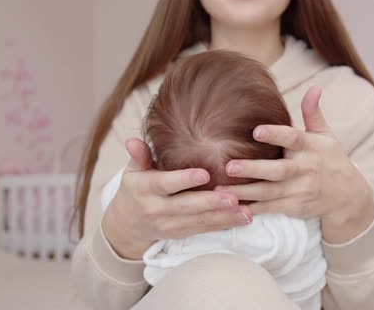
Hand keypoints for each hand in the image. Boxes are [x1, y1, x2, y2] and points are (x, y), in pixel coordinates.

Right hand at [102, 138, 251, 259]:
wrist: (127, 224)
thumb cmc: (135, 188)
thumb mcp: (132, 171)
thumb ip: (139, 155)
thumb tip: (132, 140)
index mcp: (145, 188)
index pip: (166, 183)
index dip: (184, 179)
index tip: (205, 174)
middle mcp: (157, 209)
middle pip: (187, 206)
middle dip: (211, 203)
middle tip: (234, 198)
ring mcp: (170, 224)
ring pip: (199, 221)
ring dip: (224, 217)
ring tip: (247, 212)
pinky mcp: (181, 234)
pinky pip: (204, 229)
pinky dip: (224, 225)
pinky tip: (244, 219)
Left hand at [215, 87, 373, 243]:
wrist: (347, 196)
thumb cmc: (330, 159)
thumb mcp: (326, 135)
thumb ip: (313, 113)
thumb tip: (314, 88)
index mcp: (311, 147)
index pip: (293, 139)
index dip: (276, 135)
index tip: (256, 130)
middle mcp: (305, 169)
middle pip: (278, 170)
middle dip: (254, 169)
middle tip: (229, 166)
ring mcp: (299, 190)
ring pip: (269, 192)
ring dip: (245, 192)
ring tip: (220, 191)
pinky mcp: (294, 207)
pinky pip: (270, 208)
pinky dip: (252, 209)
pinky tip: (231, 208)